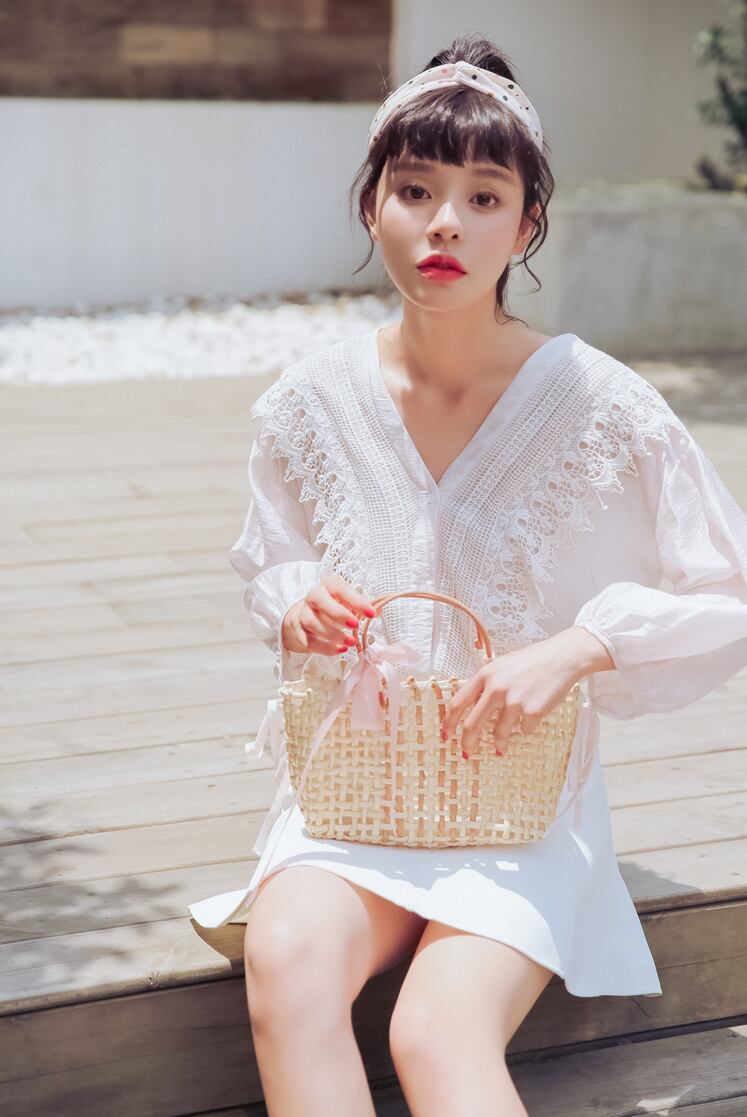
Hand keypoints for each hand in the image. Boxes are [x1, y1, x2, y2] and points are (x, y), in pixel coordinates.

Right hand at [281, 574, 377, 656]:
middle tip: (355, 625)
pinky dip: (324, 648)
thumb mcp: (348, 601)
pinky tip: (339, 650)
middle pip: (320, 601)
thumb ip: (362, 605)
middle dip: (338, 614)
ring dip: (332, 634)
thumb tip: (379, 608)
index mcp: (328, 585)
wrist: (308, 614)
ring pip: (311, 622)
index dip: (356, 600)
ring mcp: (303, 613)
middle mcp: (313, 596)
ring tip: (350, 643)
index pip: (340, 588)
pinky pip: (308, 640)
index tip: (371, 613)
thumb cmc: (334, 605)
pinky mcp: (298, 631)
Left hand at [440, 626, 613, 757]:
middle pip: (472, 724)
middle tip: (467, 752)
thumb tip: (472, 705)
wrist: (562, 658)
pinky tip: (532, 719)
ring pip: (498, 733)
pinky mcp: (532, 712)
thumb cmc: (532, 660)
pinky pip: (524, 730)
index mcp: (485, 675)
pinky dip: (526, 728)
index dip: (449, 722)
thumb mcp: (502, 666)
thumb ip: (486, 684)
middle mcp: (496, 689)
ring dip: (498, 744)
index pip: (458, 703)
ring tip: (500, 749)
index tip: (446, 734)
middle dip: (467, 743)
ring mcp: (514, 701)